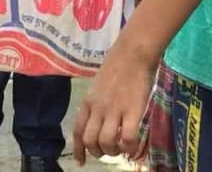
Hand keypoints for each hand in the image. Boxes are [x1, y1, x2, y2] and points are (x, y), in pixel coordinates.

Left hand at [73, 43, 155, 164]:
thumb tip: (98, 120)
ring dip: (113, 151)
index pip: (77, 131)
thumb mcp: (98, 85)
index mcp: (88, 102)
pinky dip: (129, 147)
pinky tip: (132, 145)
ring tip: (121, 148)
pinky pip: (127, 138)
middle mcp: (98, 108)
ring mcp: (114, 110)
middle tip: (108, 151)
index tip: (81, 162)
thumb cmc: (118, 65)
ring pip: (106, 142)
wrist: (133, 52)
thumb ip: (96, 103)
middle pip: (90, 140)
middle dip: (98, 152)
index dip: (78, 150)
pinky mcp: (132, 111)